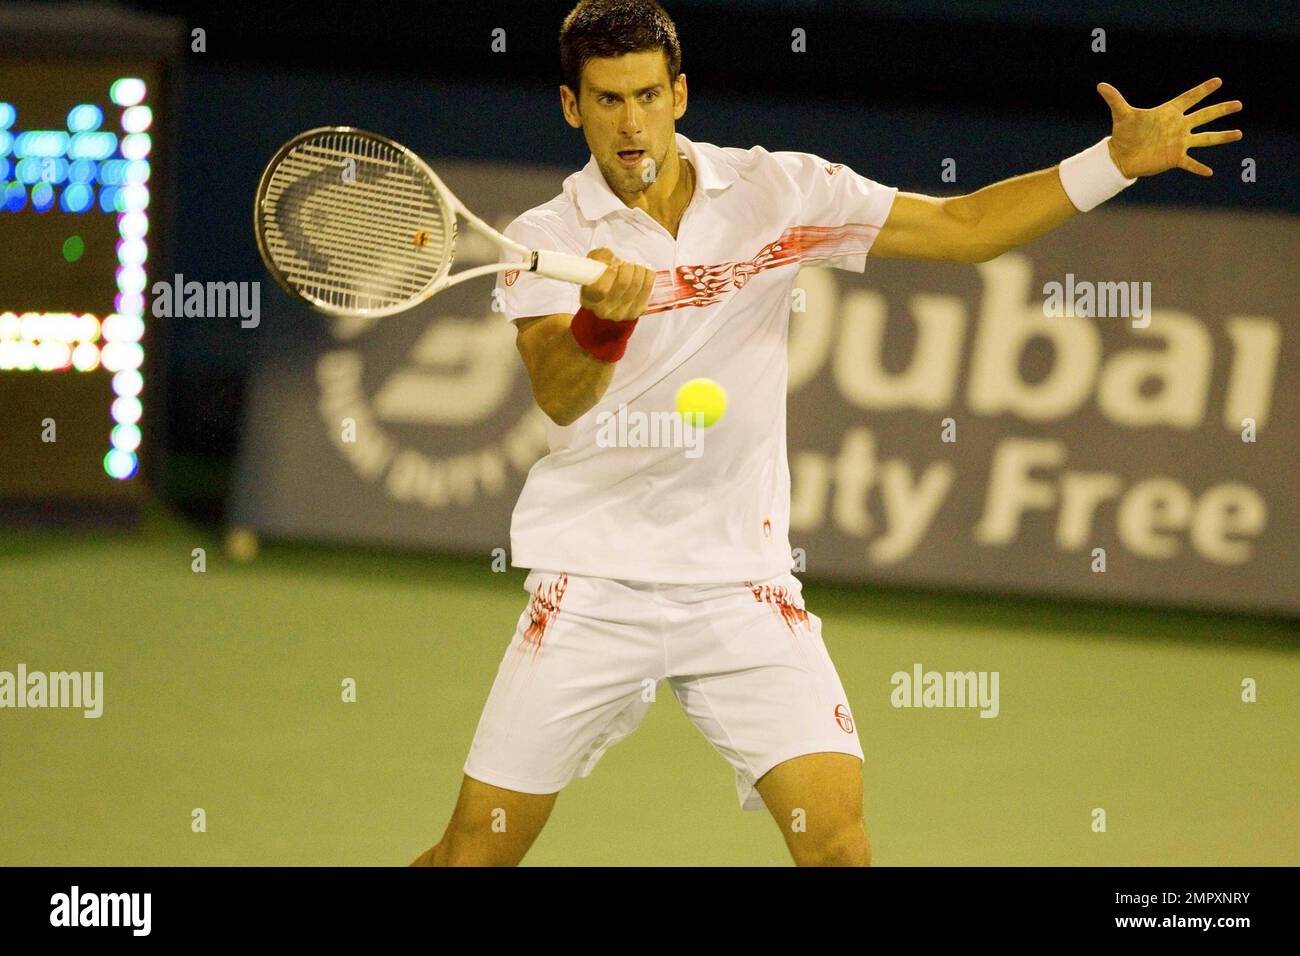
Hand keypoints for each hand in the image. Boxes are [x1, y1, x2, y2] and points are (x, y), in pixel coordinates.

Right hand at [580, 247, 655, 320]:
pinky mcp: (636, 312)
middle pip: (623, 284)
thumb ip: (600, 257)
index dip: (610, 272)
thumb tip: (613, 259)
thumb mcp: (592, 265)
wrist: (607, 299)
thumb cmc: (598, 279)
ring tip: (635, 266)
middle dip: (627, 268)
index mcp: (589, 299)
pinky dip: (648, 276)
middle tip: (626, 263)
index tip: (614, 264)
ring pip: (636, 285)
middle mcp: (604, 310)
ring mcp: (620, 313)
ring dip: (638, 270)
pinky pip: (647, 290)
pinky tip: (644, 271)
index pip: (601, 289)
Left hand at [1097, 76, 1242, 177]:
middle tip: (1238, 104)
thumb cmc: (1124, 133)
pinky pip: (1190, 163)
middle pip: (1204, 116)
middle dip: (1221, 110)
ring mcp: (1179, 142)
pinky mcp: (1174, 157)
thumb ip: (1114, 99)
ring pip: (1205, 138)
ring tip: (1239, 134)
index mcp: (1168, 112)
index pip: (1189, 98)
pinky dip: (1198, 168)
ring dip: (1222, 136)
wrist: (1121, 156)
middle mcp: (1178, 126)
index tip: (1218, 81)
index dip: (1202, 90)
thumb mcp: (1121, 115)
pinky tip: (1209, 172)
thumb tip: (1100, 85)